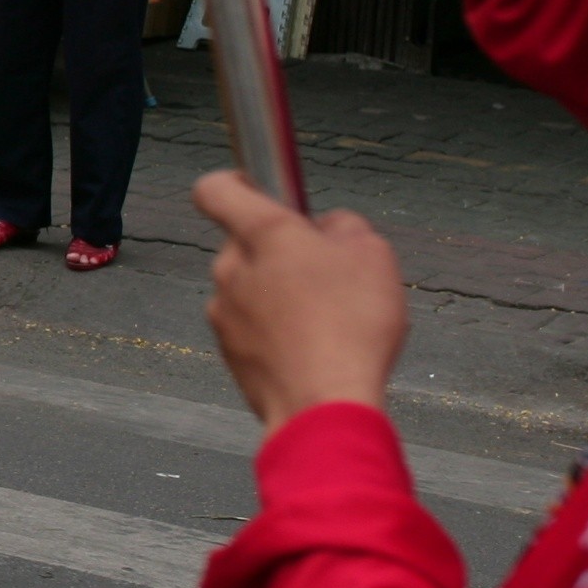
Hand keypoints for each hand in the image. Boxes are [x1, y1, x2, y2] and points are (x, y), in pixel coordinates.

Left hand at [192, 171, 408, 428]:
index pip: (215, 188)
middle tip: (326, 272)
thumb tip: (326, 229)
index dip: (233, 183)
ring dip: (279, 295)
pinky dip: (276, 331)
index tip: (255, 187)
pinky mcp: (228, 351)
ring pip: (251, 288)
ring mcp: (223, 312)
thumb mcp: (372, 254)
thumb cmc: (351, 326)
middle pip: (247, 245)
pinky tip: (313, 349)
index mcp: (261, 234)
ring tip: (328, 320)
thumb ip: (343, 227)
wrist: (323, 405)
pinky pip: (252, 327)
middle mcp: (230, 269)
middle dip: (280, 252)